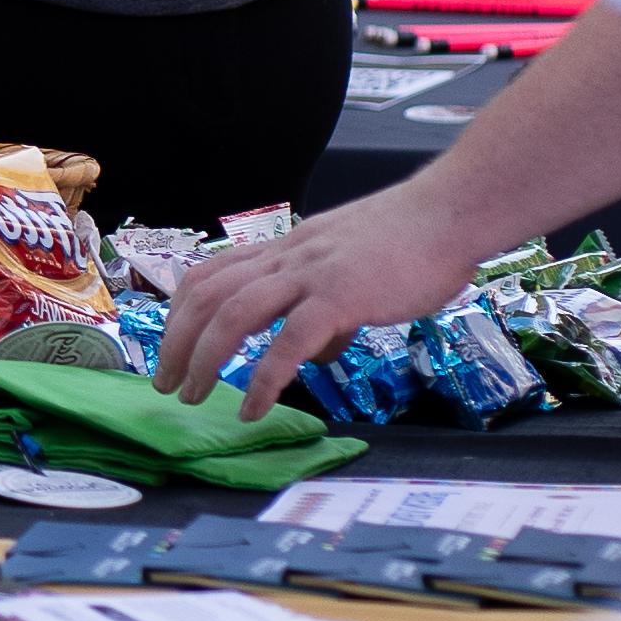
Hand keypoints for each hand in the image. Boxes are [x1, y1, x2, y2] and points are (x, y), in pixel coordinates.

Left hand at [155, 181, 489, 404]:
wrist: (453, 212)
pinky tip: (255, 409)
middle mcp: (289, 256)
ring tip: (193, 397)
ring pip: (234, 313)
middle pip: (208, 293)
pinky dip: (264, 380)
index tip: (173, 347)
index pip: (213, 273)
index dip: (183, 312)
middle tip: (167, 384)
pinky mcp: (341, 296)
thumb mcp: (353, 266)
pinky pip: (289, 343)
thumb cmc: (414, 240)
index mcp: (289, 247)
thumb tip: (317, 352)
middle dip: (177, 341)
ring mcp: (312, 274)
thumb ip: (327, 306)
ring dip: (204, 359)